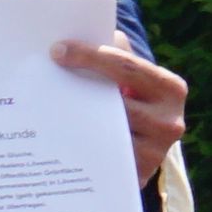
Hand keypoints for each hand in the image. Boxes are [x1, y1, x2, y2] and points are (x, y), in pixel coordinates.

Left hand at [53, 36, 189, 184]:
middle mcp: (170, 122)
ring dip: (73, 118)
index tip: (57, 49)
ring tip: (43, 105)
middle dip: (77, 87)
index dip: (91, 55)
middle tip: (41, 75)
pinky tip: (55, 134)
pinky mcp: (137, 176)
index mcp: (170, 88)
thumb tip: (82, 35)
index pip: (127, 66)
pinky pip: (101, 157)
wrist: (146, 148)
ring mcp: (155, 153)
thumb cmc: (132, 101)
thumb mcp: (131, 78)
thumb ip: (117, 54)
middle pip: (115, 102)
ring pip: (105, 132)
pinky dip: (78, 145)